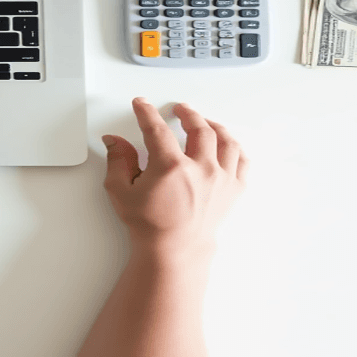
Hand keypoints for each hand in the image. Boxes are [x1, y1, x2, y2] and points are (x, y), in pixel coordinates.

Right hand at [102, 98, 246, 259]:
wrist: (174, 251)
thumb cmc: (149, 225)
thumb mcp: (121, 191)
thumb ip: (118, 160)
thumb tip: (114, 140)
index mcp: (171, 167)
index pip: (157, 128)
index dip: (147, 113)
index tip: (142, 105)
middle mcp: (201, 169)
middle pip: (199, 128)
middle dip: (188, 114)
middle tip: (180, 109)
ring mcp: (221, 179)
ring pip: (226, 140)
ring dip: (215, 126)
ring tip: (206, 122)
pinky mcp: (233, 191)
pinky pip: (242, 162)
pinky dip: (236, 149)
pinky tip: (227, 146)